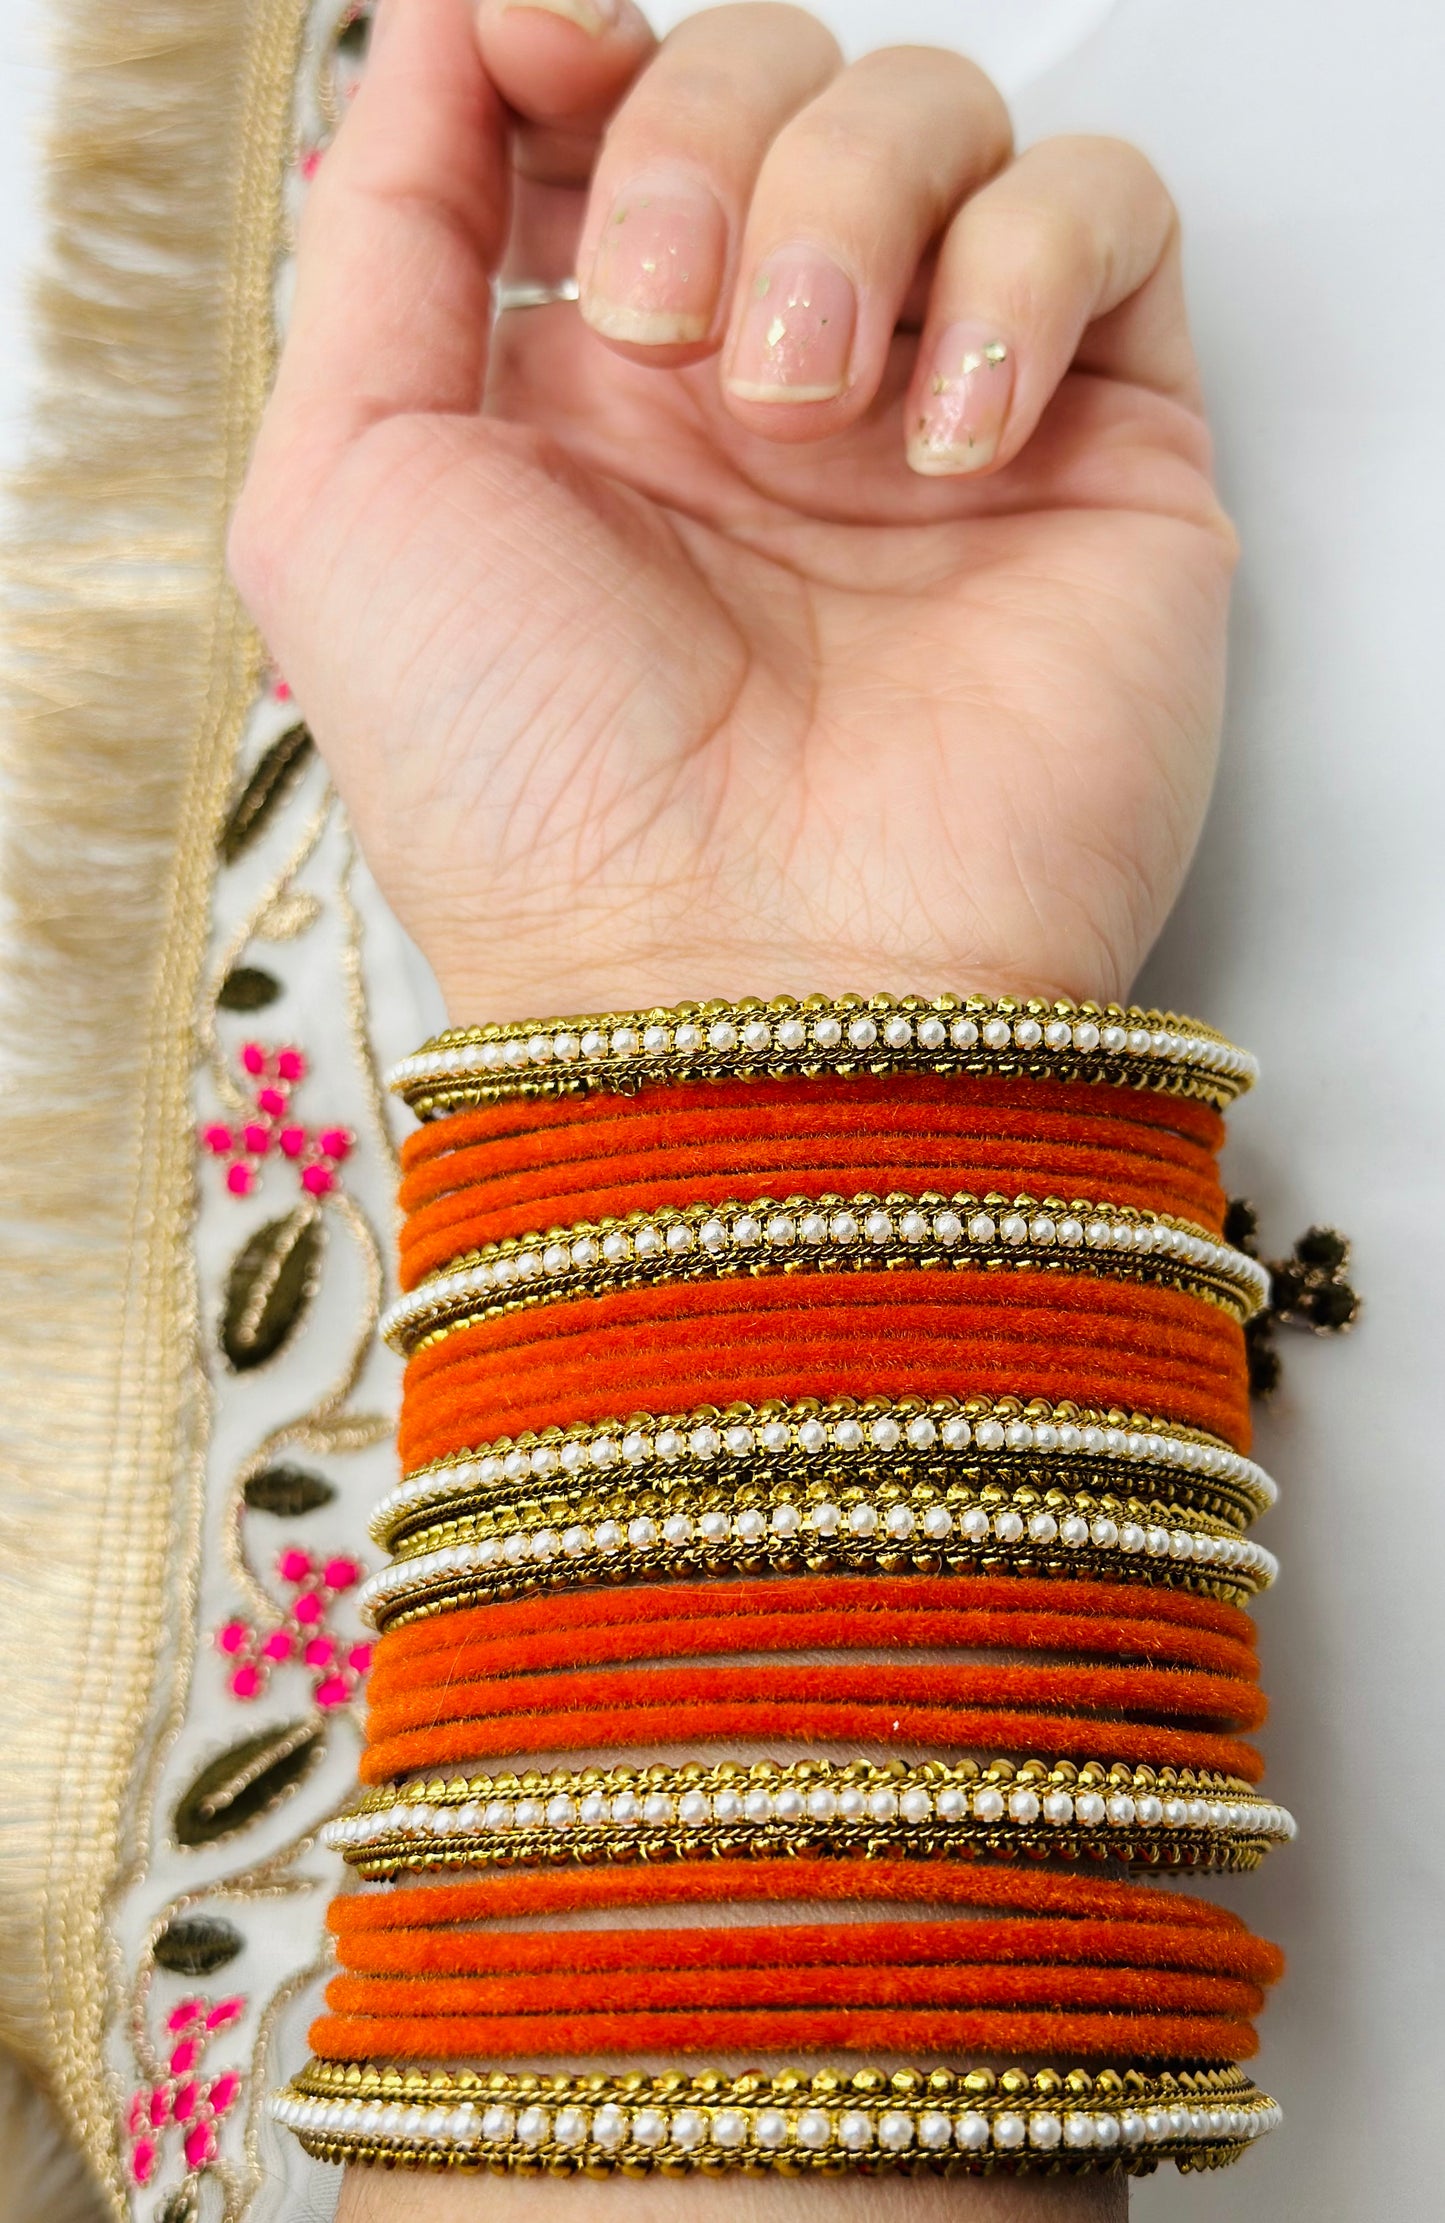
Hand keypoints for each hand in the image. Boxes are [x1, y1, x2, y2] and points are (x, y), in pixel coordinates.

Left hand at [230, 0, 1234, 1025]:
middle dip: (706, 138)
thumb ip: (377, 231)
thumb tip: (457, 23)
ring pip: (941, 112)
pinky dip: (1024, 274)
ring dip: (852, 204)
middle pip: (772, 71)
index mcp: (587, 389)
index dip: (584, 43)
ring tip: (806, 408)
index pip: (614, 109)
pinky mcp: (1098, 455)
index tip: (551, 58)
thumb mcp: (340, 493)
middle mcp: (763, 386)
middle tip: (674, 330)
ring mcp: (935, 414)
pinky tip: (948, 445)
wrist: (738, 988)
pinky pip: (1109, 216)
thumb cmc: (526, 793)